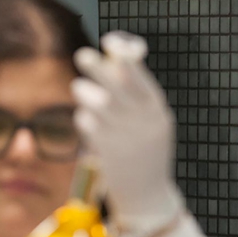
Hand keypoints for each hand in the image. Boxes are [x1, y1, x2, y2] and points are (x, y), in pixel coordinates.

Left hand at [72, 31, 181, 229]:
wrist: (147, 196)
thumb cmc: (145, 153)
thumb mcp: (152, 123)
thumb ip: (137, 97)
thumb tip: (115, 63)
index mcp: (157, 110)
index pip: (141, 76)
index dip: (124, 55)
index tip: (109, 40)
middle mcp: (144, 120)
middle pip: (119, 85)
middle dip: (99, 67)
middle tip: (82, 55)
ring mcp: (126, 136)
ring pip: (99, 102)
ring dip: (85, 91)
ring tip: (80, 87)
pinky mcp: (107, 151)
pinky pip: (88, 124)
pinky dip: (83, 117)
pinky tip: (84, 119)